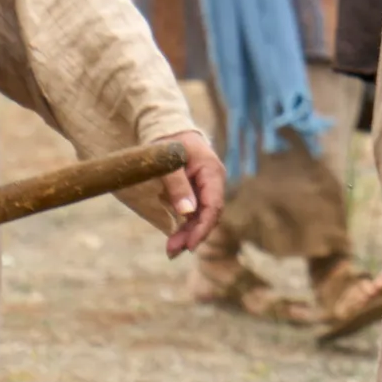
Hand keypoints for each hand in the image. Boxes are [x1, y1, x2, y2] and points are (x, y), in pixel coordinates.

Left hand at [151, 129, 223, 255]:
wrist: (168, 130)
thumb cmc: (168, 142)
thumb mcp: (169, 162)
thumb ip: (177, 185)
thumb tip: (187, 212)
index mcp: (212, 172)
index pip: (213, 206)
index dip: (203, 227)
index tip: (190, 245)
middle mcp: (213, 182)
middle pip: (208, 215)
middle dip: (193, 235)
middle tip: (173, 251)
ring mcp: (206, 188)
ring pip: (201, 217)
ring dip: (188, 234)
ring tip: (171, 250)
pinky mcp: (197, 192)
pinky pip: (195, 213)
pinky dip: (185, 227)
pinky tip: (174, 239)